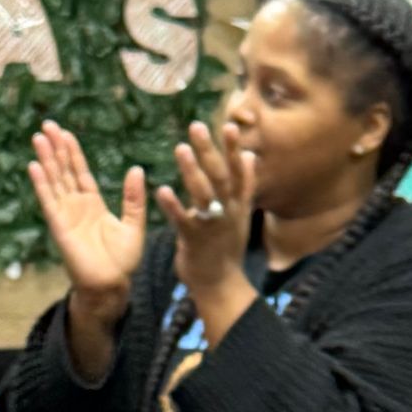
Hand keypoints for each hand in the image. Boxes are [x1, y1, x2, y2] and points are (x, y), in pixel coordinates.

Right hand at [29, 121, 145, 315]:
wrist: (111, 285)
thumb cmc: (123, 261)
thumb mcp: (134, 225)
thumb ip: (133, 199)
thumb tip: (136, 169)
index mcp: (93, 204)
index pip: (80, 172)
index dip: (72, 152)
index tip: (65, 132)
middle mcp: (76, 206)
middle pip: (63, 171)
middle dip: (56, 148)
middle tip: (46, 124)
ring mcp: (66, 215)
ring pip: (54, 181)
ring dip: (46, 160)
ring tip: (38, 138)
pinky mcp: (59, 227)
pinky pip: (49, 201)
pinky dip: (41, 184)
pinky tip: (34, 166)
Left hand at [154, 122, 256, 301]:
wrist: (221, 285)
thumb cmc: (226, 247)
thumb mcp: (241, 215)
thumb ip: (243, 185)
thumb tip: (250, 156)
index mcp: (239, 206)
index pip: (240, 173)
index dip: (234, 150)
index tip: (228, 126)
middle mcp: (228, 213)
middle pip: (220, 177)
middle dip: (209, 151)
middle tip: (195, 127)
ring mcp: (212, 227)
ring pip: (203, 195)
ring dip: (192, 171)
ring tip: (180, 149)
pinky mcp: (194, 241)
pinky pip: (182, 221)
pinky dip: (173, 206)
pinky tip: (161, 190)